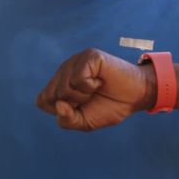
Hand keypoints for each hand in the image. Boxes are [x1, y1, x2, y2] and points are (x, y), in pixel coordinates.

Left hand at [35, 48, 156, 130]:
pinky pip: (78, 78)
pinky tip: (100, 80)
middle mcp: (64, 71)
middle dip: (72, 104)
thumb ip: (66, 120)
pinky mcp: (89, 56)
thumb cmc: (109, 107)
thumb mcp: (84, 122)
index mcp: (59, 84)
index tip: (79, 108)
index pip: (42, 101)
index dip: (61, 111)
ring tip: (96, 89)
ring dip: (82, 96)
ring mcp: (75, 61)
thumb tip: (59, 104)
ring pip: (63, 87)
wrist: (135, 97)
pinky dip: (91, 86)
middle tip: (89, 99)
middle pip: (51, 96)